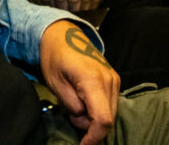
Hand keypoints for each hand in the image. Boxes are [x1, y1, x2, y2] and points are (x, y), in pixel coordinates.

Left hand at [39, 21, 118, 144]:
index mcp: (93, 80)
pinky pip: (110, 104)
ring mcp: (114, 79)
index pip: (102, 120)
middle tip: (71, 119)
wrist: (62, 34)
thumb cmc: (54, 57)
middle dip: (91, 128)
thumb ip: (72, 105)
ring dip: (94, 119)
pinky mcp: (114, 80)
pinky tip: (83, 102)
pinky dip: (98, 110)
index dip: (93, 138)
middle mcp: (109, 80)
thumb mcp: (55, 83)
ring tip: (74, 107)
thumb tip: (83, 121)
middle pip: (108, 119)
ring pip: (111, 113)